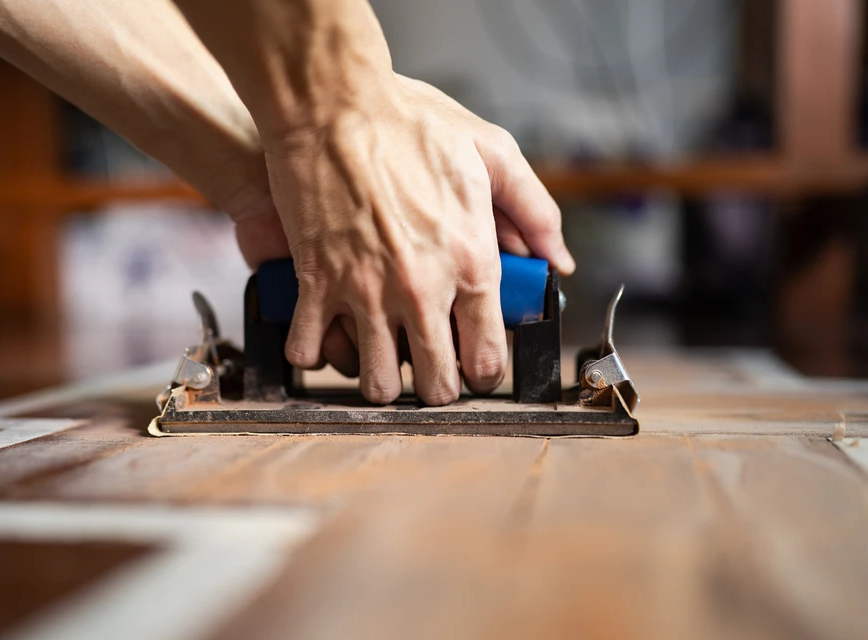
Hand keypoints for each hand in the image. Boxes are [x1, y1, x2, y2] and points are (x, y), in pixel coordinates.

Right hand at [261, 74, 572, 405]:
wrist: (331, 104)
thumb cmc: (409, 124)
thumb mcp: (492, 153)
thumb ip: (534, 212)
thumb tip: (557, 261)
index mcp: (470, 263)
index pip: (486, 359)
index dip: (483, 374)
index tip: (473, 366)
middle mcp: (421, 289)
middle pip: (436, 385)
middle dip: (436, 387)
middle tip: (429, 368)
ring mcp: (365, 291)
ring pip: (375, 382)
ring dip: (379, 380)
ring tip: (381, 356)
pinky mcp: (316, 283)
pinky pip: (310, 348)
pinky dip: (315, 349)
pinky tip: (327, 330)